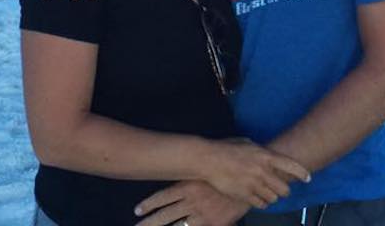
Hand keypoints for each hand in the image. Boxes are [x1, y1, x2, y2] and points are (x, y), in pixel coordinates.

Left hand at [134, 181, 248, 225]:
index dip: (149, 204)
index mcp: (188, 186)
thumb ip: (190, 174)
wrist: (248, 183)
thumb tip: (174, 165)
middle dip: (149, 223)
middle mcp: (192, 202)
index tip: (136, 211)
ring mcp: (202, 215)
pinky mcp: (212, 224)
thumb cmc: (222, 172)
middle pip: (165, 215)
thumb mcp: (204, 171)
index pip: (163, 197)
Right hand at [200, 138, 310, 208]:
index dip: (302, 173)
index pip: (290, 166)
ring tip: (266, 191)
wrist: (208, 160)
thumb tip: (269, 157)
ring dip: (272, 196)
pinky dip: (262, 202)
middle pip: (284, 189)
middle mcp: (262, 171)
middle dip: (284, 190)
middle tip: (280, 188)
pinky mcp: (244, 195)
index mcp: (264, 156)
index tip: (307, 178)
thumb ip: (261, 152)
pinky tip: (257, 197)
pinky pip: (261, 204)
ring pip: (273, 199)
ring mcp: (253, 184)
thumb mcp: (247, 143)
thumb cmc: (226, 149)